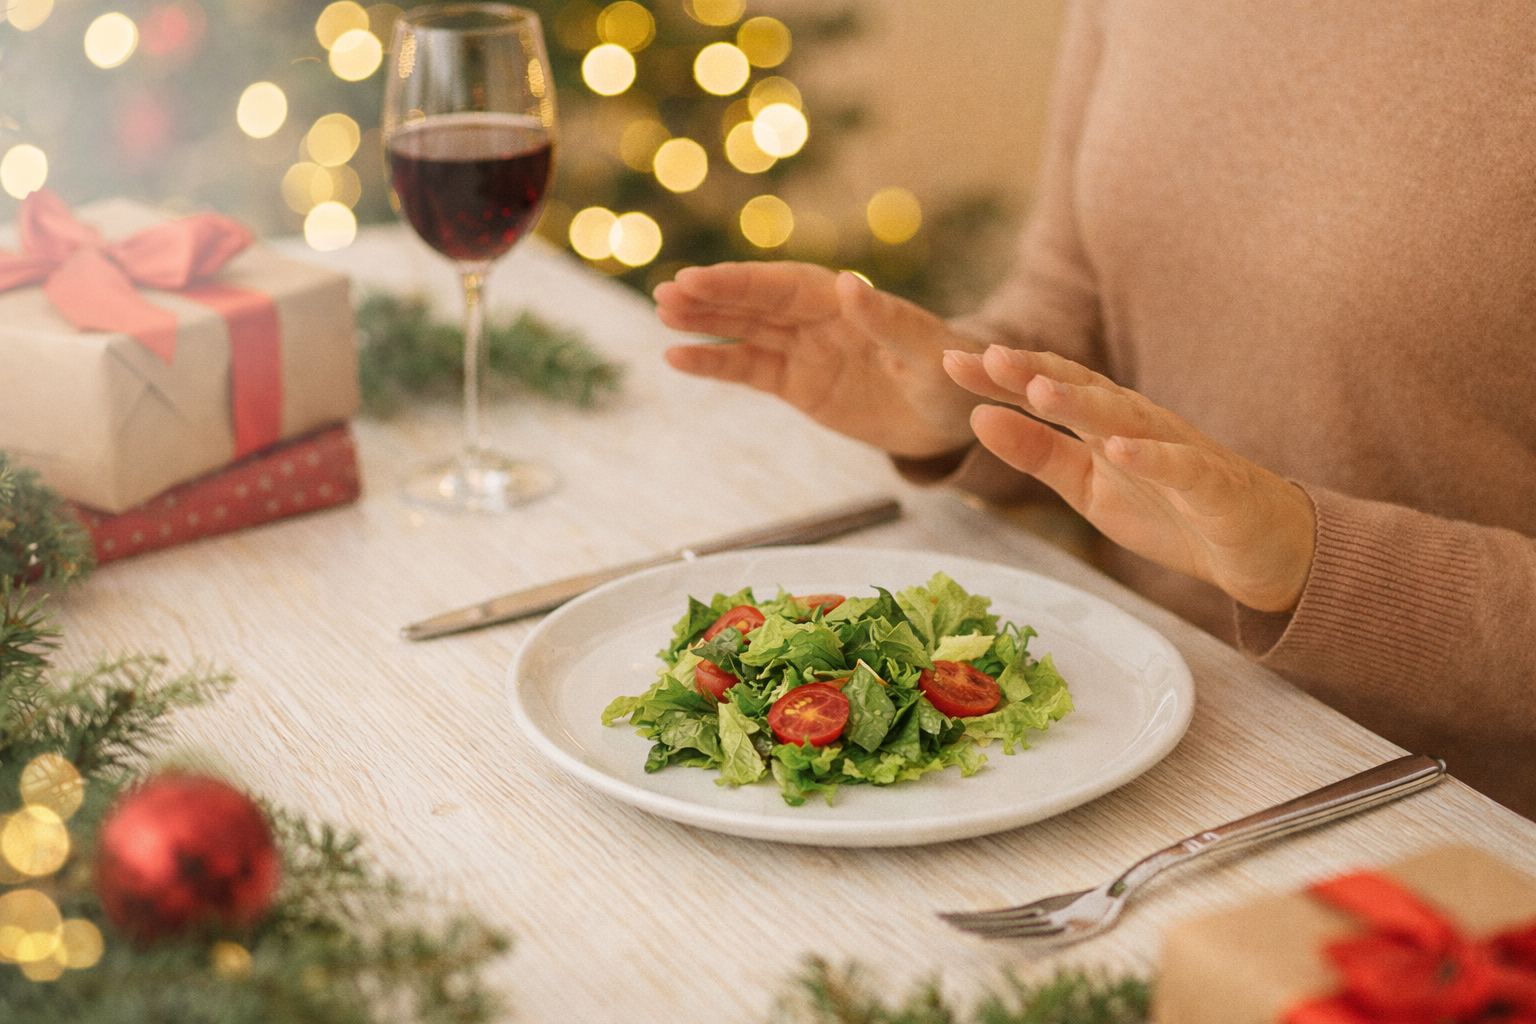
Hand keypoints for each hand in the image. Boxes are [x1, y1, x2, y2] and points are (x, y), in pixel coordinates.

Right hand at [655, 262, 984, 458]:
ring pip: (744, 331)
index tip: (701, 278)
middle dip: (713, 297)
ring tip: (662, 314)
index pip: (785, 286)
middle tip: (667, 293)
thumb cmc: (954, 378)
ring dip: (704, 322)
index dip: (743, 282)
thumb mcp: (930, 354)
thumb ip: (889, 322)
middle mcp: (819, 319)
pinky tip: (677, 357)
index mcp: (848, 302)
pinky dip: (714, 364)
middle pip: (757, 303)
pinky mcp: (797, 385)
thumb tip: (850, 283)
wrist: (956, 419)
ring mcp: (804, 350)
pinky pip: (749, 370)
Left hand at [944, 346, 1315, 612]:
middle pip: (1083, 390)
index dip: (1001, 376)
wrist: (1261, 547)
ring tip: (1039, 390)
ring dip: (1084, 402)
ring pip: (1128, 419)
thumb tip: (976, 419)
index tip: (948, 360)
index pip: (1048, 389)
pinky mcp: (1214, 486)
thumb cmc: (1171, 511)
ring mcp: (1179, 451)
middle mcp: (1140, 425)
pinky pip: (1182, 468)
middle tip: (986, 356)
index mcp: (1106, 424)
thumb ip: (1037, 455)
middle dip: (1034, 372)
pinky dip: (1152, 457)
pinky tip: (1119, 448)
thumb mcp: (1088, 489)